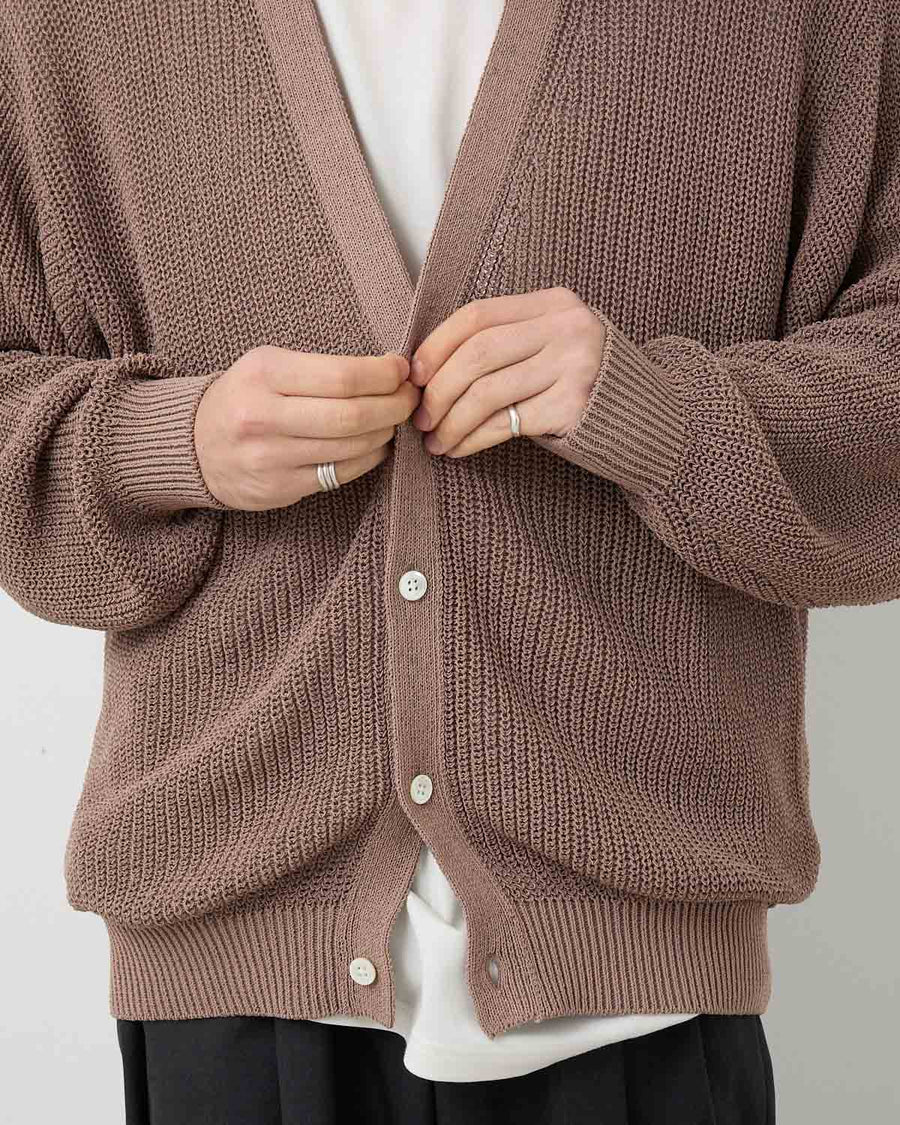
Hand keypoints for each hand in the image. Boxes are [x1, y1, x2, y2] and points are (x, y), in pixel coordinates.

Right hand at [194, 346, 419, 508]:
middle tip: (410, 398)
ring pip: (352, 448)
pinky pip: (341, 474)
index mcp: (263, 374)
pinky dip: (369, 457)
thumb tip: (391, 371)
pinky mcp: (279, 489)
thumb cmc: (245, 397)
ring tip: (393, 419)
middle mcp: (263, 417)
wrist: (193, 445)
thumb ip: (322, 368)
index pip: (342, 376)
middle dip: (394, 406)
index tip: (401, 370)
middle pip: (352, 416)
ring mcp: (270, 458)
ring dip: (385, 432)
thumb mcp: (269, 366)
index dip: (384, 375)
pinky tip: (374, 444)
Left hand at [409, 285, 605, 456]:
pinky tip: (459, 449)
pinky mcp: (574, 406)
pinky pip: (506, 423)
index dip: (436, 346)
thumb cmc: (582, 386)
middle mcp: (566, 328)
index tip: (414, 376)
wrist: (648, 420)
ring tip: (435, 441)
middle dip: (439, 390)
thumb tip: (427, 370)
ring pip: (487, 391)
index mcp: (553, 304)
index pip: (477, 315)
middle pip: (478, 354)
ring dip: (451, 421)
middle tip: (420, 418)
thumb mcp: (550, 347)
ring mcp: (573, 365)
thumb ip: (505, 344)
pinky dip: (473, 439)